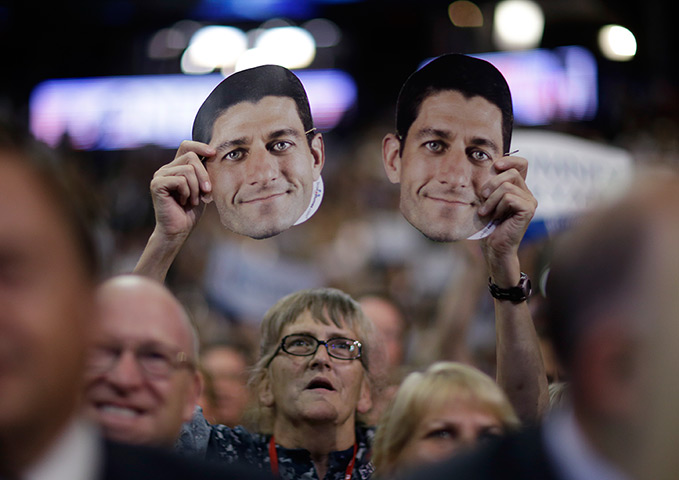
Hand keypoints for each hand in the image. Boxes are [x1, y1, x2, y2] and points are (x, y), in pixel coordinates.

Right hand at [150, 140, 214, 239]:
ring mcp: (160, 175)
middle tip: (206, 193)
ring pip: (188, 170)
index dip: (200, 146)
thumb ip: (204, 172)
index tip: (213, 153)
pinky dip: (187, 192)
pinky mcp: (157, 184)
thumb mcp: (203, 188)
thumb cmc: (191, 211)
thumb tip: (214, 154)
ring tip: (193, 200)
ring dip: (196, 188)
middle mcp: (166, 168)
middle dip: (204, 175)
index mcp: (176, 167)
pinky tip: (183, 202)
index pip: (186, 146)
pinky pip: (180, 180)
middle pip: (191, 157)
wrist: (179, 230)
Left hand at [479, 155, 536, 279]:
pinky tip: (495, 217)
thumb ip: (491, 184)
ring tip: (486, 212)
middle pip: (511, 173)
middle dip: (492, 184)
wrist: (494, 248)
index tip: (495, 165)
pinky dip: (497, 206)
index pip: (521, 164)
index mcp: (519, 189)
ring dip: (491, 200)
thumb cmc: (488, 225)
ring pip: (507, 186)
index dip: (510, 160)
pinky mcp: (528, 210)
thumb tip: (489, 165)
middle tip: (482, 198)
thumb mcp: (487, 200)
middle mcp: (527, 194)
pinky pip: (509, 197)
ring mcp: (530, 202)